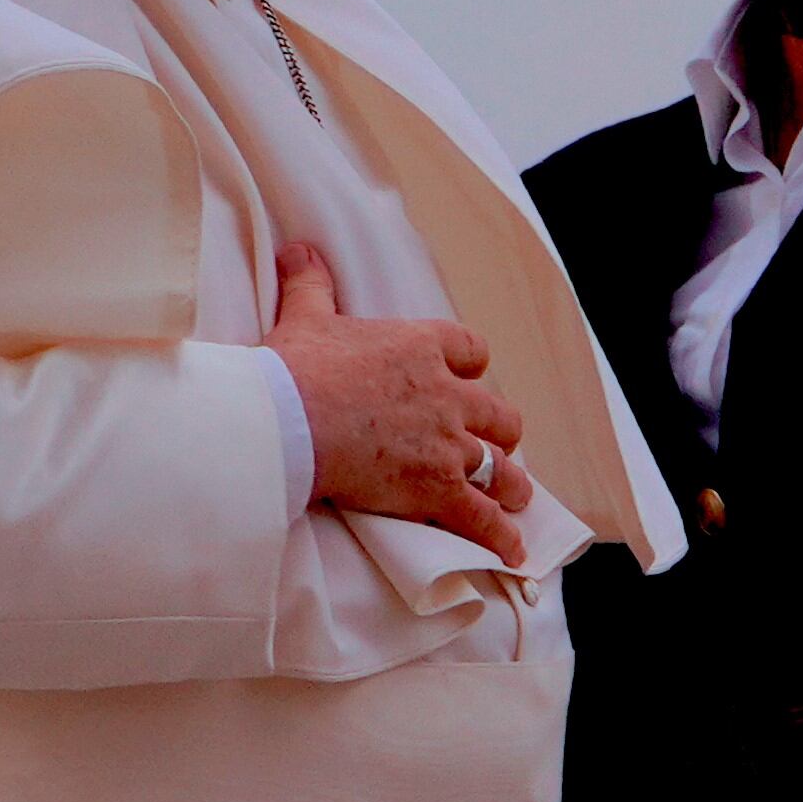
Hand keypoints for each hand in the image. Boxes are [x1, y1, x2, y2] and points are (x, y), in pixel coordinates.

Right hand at [268, 244, 532, 565]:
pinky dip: (500, 536)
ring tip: (513, 496)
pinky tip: (511, 551)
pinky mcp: (438, 489)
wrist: (289, 420)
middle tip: (493, 445)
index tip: (466, 377)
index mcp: (423, 346)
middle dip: (499, 430)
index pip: (472, 351)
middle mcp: (448, 394)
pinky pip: (483, 517)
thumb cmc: (297, 369)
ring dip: (509, 483)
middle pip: (498, 413)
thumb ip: (311, 284)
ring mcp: (448, 444)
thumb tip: (298, 250)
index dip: (471, 368)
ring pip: (500, 465)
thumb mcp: (305, 317)